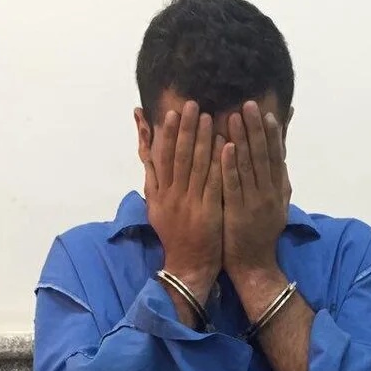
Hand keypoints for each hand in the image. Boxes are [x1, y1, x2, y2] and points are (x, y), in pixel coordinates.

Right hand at [144, 101, 224, 304]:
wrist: (187, 265)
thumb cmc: (174, 233)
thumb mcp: (156, 205)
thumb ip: (152, 177)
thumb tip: (145, 149)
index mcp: (159, 193)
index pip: (161, 158)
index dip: (166, 134)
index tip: (172, 113)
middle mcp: (172, 196)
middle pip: (178, 157)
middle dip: (185, 129)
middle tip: (193, 105)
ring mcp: (190, 204)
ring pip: (196, 167)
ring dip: (203, 140)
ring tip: (210, 118)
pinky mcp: (208, 212)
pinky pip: (213, 183)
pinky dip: (218, 163)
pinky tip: (226, 146)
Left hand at [221, 101, 291, 281]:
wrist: (254, 266)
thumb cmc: (261, 235)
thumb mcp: (278, 207)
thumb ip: (280, 182)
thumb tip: (283, 159)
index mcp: (278, 191)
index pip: (276, 157)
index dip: (272, 134)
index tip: (267, 113)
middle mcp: (269, 194)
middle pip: (263, 155)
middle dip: (255, 128)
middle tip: (248, 104)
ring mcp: (254, 203)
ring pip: (248, 166)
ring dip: (241, 139)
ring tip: (234, 116)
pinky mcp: (237, 213)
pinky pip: (233, 185)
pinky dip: (230, 166)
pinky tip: (224, 147)